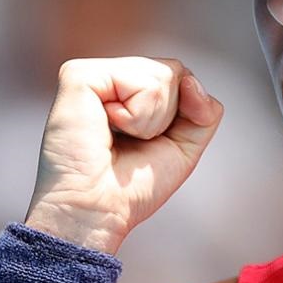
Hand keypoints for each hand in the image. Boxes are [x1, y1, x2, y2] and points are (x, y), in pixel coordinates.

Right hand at [24, 57, 223, 253]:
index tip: (149, 142)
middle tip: (131, 142)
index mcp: (129, 91)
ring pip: (163, 74)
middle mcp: (110, 77)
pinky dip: (136, 115)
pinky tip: (107, 126)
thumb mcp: (185, 145)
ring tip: (118, 136)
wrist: (99, 211)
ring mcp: (93, 74)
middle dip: (168, 116)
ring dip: (152, 119)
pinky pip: (140, 80)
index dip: (183, 112)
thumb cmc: (134, 187)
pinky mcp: (79, 75)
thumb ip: (204, 110)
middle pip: (174, 71)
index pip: (180, 76)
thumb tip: (190, 79)